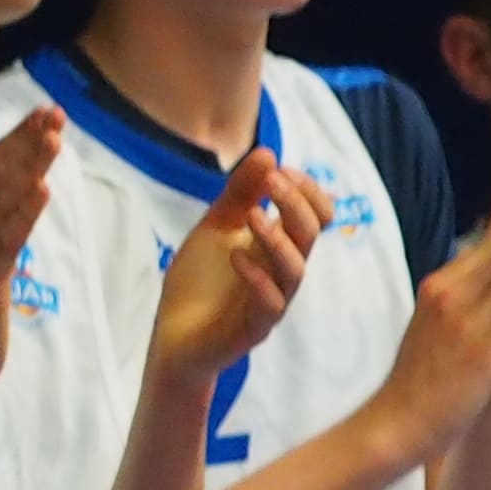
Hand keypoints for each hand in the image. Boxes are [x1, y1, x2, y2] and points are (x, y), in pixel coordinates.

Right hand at [0, 109, 64, 401]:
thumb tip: (22, 183)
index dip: (16, 138)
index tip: (44, 113)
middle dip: (27, 142)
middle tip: (55, 113)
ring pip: (0, 202)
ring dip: (28, 167)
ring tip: (54, 139)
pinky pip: (5, 242)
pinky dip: (23, 214)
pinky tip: (43, 189)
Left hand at [151, 153, 329, 383]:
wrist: (172, 338)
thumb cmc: (199, 283)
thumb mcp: (215, 227)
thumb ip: (240, 193)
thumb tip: (268, 151)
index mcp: (280, 246)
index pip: (318, 215)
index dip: (307, 190)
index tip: (279, 170)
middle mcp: (282, 272)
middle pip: (312, 235)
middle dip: (295, 204)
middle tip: (272, 181)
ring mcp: (271, 301)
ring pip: (296, 269)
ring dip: (278, 238)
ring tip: (253, 217)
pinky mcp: (253, 329)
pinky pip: (270, 304)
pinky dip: (256, 277)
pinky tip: (235, 256)